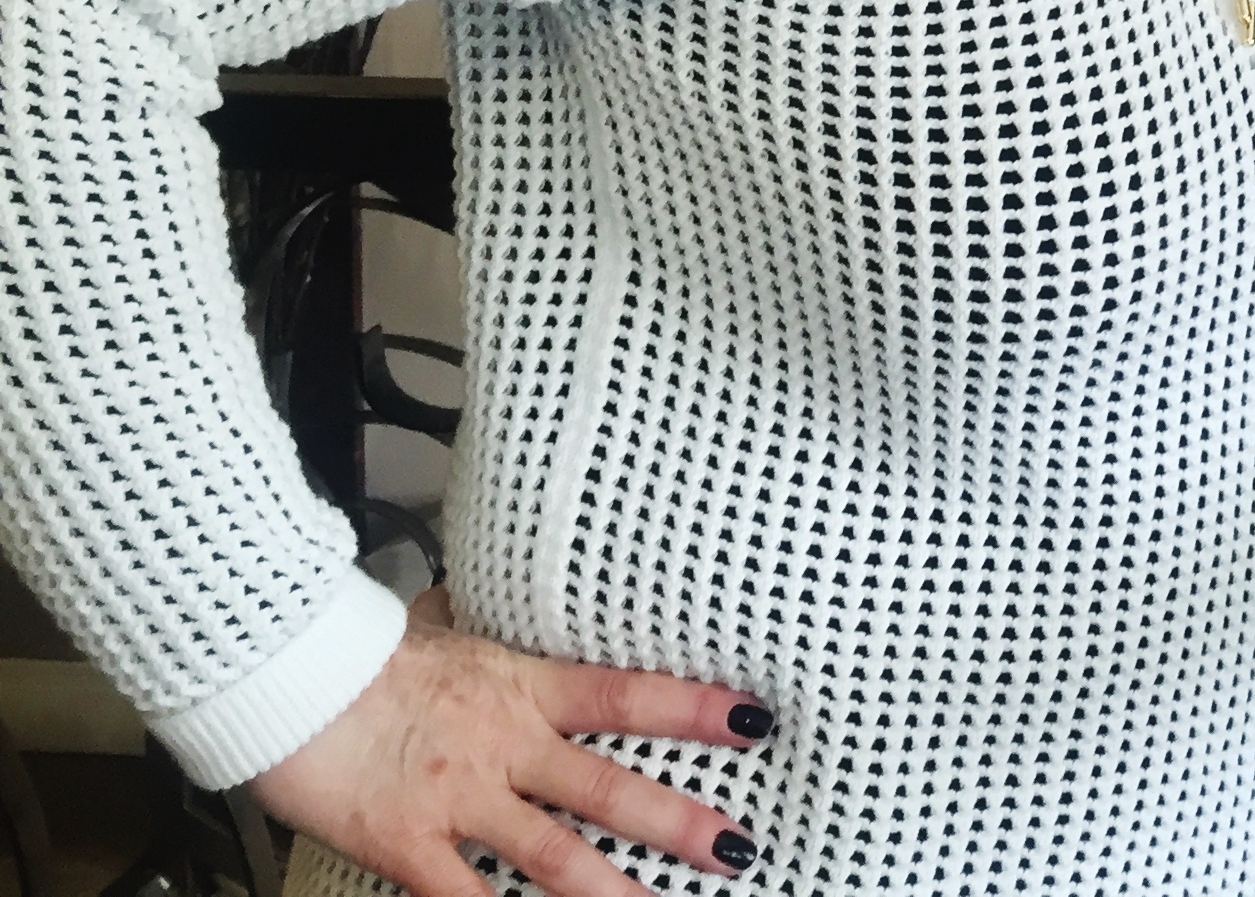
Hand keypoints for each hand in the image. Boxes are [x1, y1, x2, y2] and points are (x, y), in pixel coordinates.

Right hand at [251, 587, 768, 895]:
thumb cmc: (361, 653)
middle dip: (677, 823)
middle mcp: (504, 744)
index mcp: (521, 686)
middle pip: (608, 788)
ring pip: (553, 855)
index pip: (626, 694)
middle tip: (736, 847)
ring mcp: (459, 798)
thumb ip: (475, 627)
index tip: (754, 722)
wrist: (286, 674)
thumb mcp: (438, 627)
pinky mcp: (406, 844)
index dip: (694, 710)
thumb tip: (478, 601)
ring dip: (613, 892)